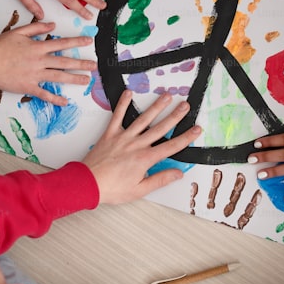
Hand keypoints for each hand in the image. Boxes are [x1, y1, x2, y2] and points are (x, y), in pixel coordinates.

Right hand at [0, 22, 95, 105]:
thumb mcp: (18, 31)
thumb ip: (37, 28)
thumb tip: (52, 25)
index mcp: (37, 47)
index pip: (62, 43)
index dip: (77, 41)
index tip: (89, 41)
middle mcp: (39, 61)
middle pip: (64, 62)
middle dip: (82, 63)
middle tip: (95, 65)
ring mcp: (34, 75)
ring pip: (58, 77)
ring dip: (74, 79)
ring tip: (86, 80)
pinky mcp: (27, 87)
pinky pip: (44, 94)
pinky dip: (55, 99)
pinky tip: (65, 102)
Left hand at [83, 91, 201, 203]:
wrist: (86, 183)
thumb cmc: (112, 188)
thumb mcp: (139, 190)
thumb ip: (160, 179)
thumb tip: (177, 173)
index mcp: (145, 159)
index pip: (171, 146)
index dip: (186, 137)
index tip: (196, 129)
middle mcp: (136, 144)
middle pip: (160, 128)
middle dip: (175, 116)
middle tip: (185, 105)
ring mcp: (123, 137)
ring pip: (143, 119)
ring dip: (156, 107)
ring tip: (166, 96)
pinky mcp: (110, 134)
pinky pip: (117, 116)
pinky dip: (123, 104)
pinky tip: (129, 93)